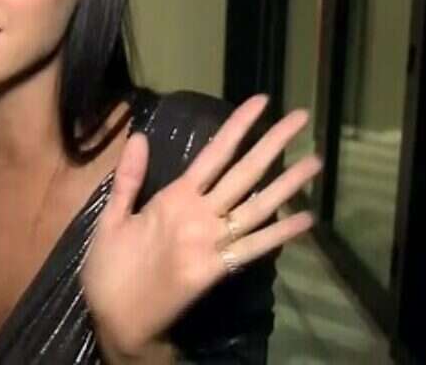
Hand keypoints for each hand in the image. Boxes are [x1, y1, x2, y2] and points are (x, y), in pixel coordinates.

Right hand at [81, 95, 320, 358]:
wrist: (120, 323)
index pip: (213, 153)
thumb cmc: (110, 269)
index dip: (238, 126)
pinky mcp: (219, 271)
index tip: (262, 102)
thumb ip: (128, 178)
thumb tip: (139, 136)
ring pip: (258, 208)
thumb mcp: (110, 220)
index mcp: (173, 199)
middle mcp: (199, 216)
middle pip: (244, 173)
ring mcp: (213, 244)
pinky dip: (282, 234)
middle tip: (301, 118)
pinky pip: (256, 249)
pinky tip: (306, 219)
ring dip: (289, 184)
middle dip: (273, 143)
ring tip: (315, 161)